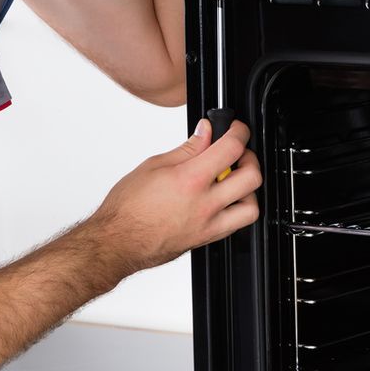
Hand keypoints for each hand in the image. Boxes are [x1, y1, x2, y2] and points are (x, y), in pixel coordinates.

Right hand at [89, 119, 261, 269]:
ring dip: (248, 189)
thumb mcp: (154, 165)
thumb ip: (187, 149)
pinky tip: (223, 200)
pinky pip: (237, 225)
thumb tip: (205, 133)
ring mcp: (208, 225)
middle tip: (237, 153)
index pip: (232, 148)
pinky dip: (237, 209)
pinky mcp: (206, 239)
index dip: (239, 132)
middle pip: (252, 177)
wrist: (117, 242)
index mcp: (190, 180)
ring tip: (233, 180)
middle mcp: (204, 204)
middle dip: (249, 158)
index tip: (236, 129)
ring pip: (252, 207)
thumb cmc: (127, 208)